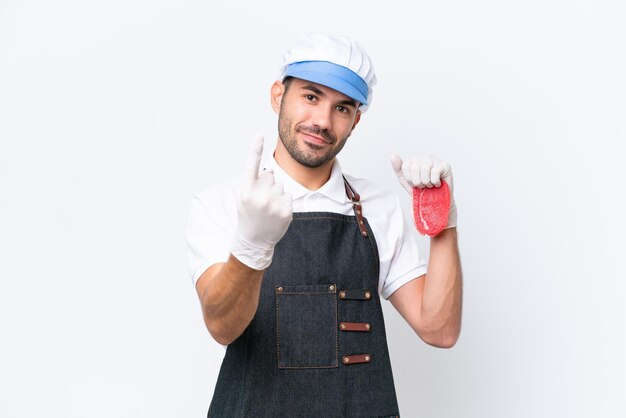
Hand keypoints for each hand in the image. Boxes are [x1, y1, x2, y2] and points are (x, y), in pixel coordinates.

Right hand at [231, 136, 292, 269]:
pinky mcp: (286, 211)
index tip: (259, 136)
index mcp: (246, 191)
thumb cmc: (248, 215)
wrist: (254, 241)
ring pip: (281, 185)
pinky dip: (283, 202)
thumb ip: (255, 181)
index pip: (250, 165)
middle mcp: (259, 196)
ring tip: (267, 209)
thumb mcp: (244, 197)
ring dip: (276, 193)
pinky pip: (288, 195)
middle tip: (260, 201)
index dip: (255, 149)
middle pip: (270, 175)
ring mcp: (274, 204)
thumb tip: (270, 169)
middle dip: (267, 183)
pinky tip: (276, 213)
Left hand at [390, 154, 456, 229]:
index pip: (405, 166)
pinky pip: (435, 172)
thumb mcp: (405, 181)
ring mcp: (435, 160)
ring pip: (425, 168)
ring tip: (429, 185)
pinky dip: (435, 182)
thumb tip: (393, 156)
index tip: (414, 184)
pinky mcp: (445, 165)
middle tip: (423, 186)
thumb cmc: (420, 190)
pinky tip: (437, 184)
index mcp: (413, 159)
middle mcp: (424, 156)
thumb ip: (398, 168)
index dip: (409, 179)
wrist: (434, 202)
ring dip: (426, 182)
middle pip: (415, 167)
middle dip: (418, 181)